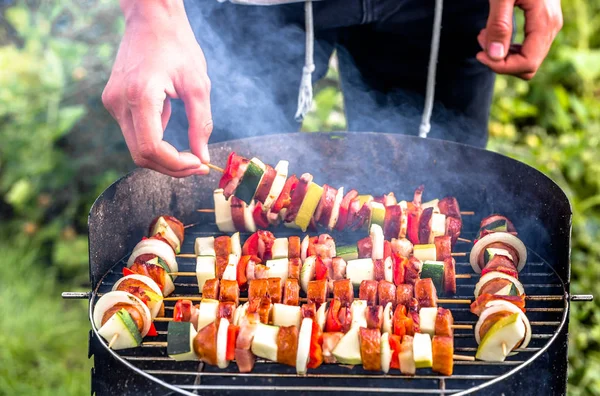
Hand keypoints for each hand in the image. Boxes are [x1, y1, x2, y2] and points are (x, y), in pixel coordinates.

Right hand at [102, 0, 211, 176]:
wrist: (151, 18)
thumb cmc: (177, 46)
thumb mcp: (198, 85)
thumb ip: (201, 124)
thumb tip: (202, 157)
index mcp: (140, 95)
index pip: (152, 148)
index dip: (175, 164)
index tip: (198, 164)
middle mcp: (119, 102)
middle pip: (141, 154)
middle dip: (171, 166)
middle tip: (196, 164)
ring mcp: (112, 102)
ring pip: (136, 147)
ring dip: (163, 156)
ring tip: (189, 152)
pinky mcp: (113, 101)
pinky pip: (133, 132)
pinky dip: (154, 140)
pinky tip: (171, 126)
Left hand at [476, 0, 562, 79]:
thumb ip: (499, 25)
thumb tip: (495, 57)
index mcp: (544, 22)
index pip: (527, 64)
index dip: (501, 67)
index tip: (479, 54)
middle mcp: (551, 27)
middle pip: (528, 66)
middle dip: (500, 60)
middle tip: (481, 40)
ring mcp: (548, 25)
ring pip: (528, 58)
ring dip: (503, 53)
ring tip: (484, 34)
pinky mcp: (541, 22)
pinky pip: (527, 46)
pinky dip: (508, 45)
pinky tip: (492, 31)